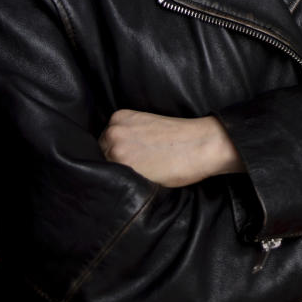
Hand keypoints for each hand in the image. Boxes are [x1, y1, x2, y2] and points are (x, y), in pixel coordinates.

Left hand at [99, 109, 243, 186]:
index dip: (115, 153)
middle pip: (101, 155)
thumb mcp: (146, 126)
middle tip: (137, 168)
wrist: (201, 144)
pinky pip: (116, 182)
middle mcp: (113, 132)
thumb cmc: (180, 137)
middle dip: (115, 163)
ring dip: (119, 175)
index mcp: (119, 117)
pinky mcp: (125, 170)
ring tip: (142, 174)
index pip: (103, 142)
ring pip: (107, 170)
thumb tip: (113, 155)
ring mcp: (116, 151)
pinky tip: (143, 179)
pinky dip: (126, 183)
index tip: (129, 159)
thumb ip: (127, 136)